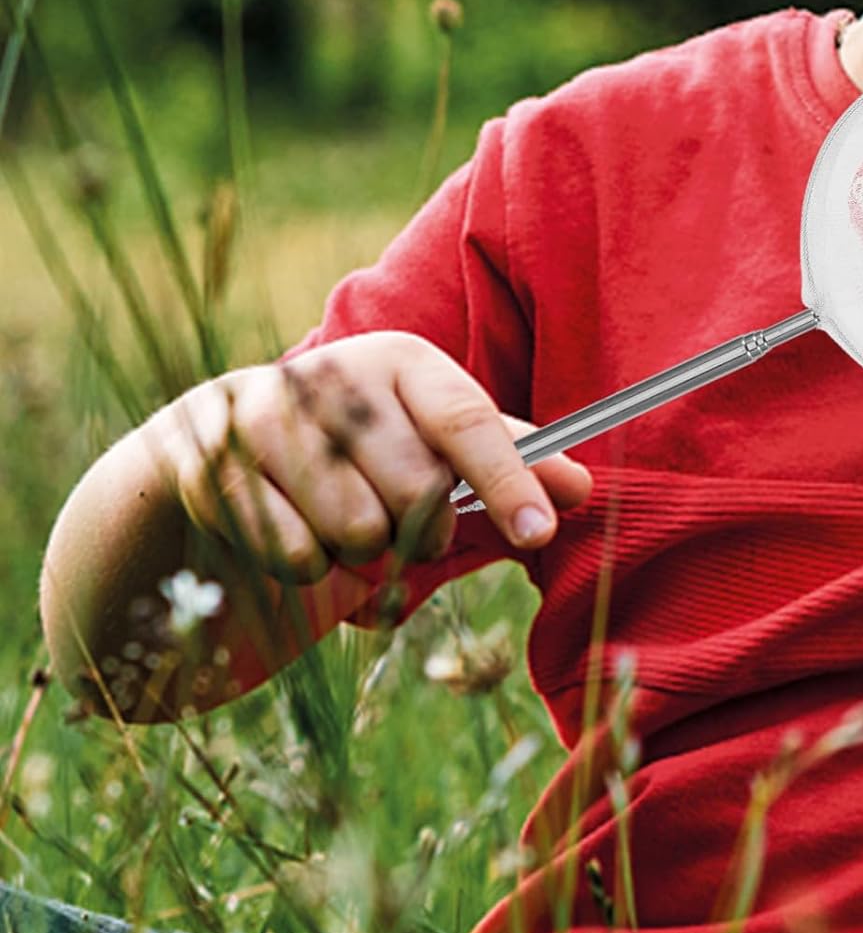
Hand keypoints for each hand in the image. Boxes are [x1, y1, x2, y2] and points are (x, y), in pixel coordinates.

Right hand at [145, 331, 592, 582]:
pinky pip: (297, 556)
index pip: (467, 421)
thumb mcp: (429, 453)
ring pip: (356, 531)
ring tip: (336, 528)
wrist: (211, 465)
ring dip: (359, 556)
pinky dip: (308, 570)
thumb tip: (581, 488)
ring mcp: (262, 415)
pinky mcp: (211, 468)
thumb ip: (505, 465)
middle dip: (417, 534)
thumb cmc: (352, 465)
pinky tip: (290, 537)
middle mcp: (330, 374)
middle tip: (395, 526)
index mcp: (398, 362)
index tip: (539, 535)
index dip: (508, 482)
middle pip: (416, 491)